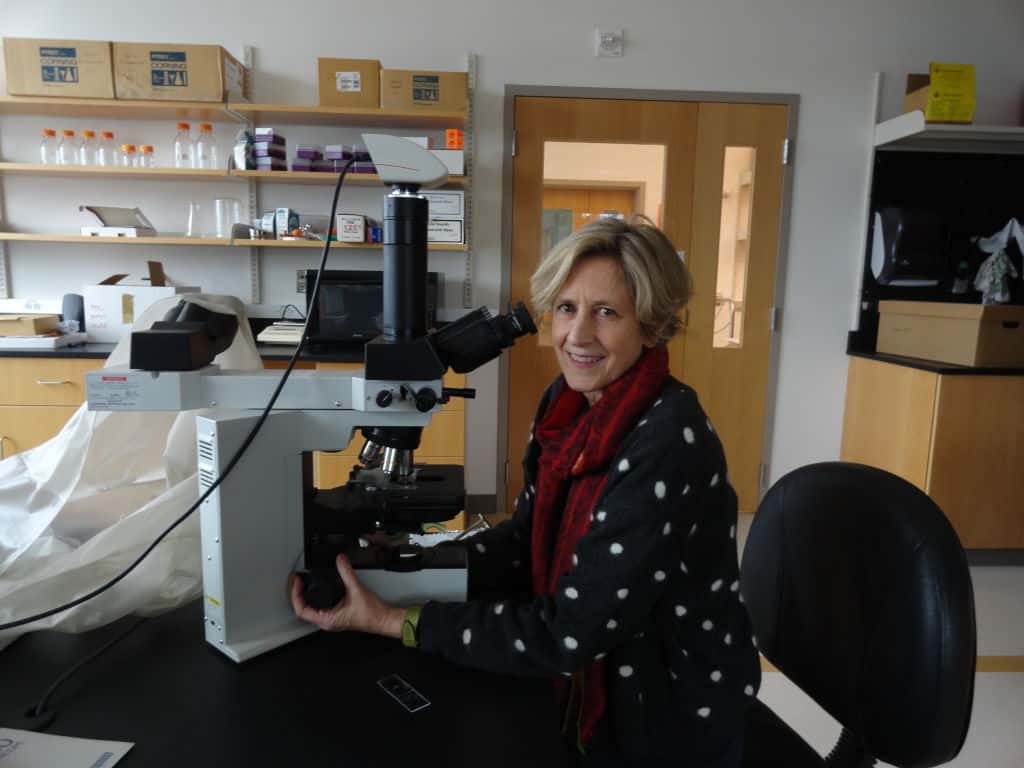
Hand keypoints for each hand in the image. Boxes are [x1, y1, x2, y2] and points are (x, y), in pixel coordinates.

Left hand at [289, 553, 404, 638]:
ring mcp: (330, 619)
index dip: (295, 595)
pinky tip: (315, 589)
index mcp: (327, 619)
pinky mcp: (335, 615)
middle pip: (302, 610)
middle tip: (295, 579)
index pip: (302, 610)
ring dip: (303, 596)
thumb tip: (340, 560)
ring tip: (301, 583)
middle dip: (296, 593)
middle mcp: (326, 621)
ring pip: (309, 609)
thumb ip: (347, 573)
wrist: (382, 620)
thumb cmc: (371, 614)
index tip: (297, 582)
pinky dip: (313, 597)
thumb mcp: (357, 589)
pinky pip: (317, 608)